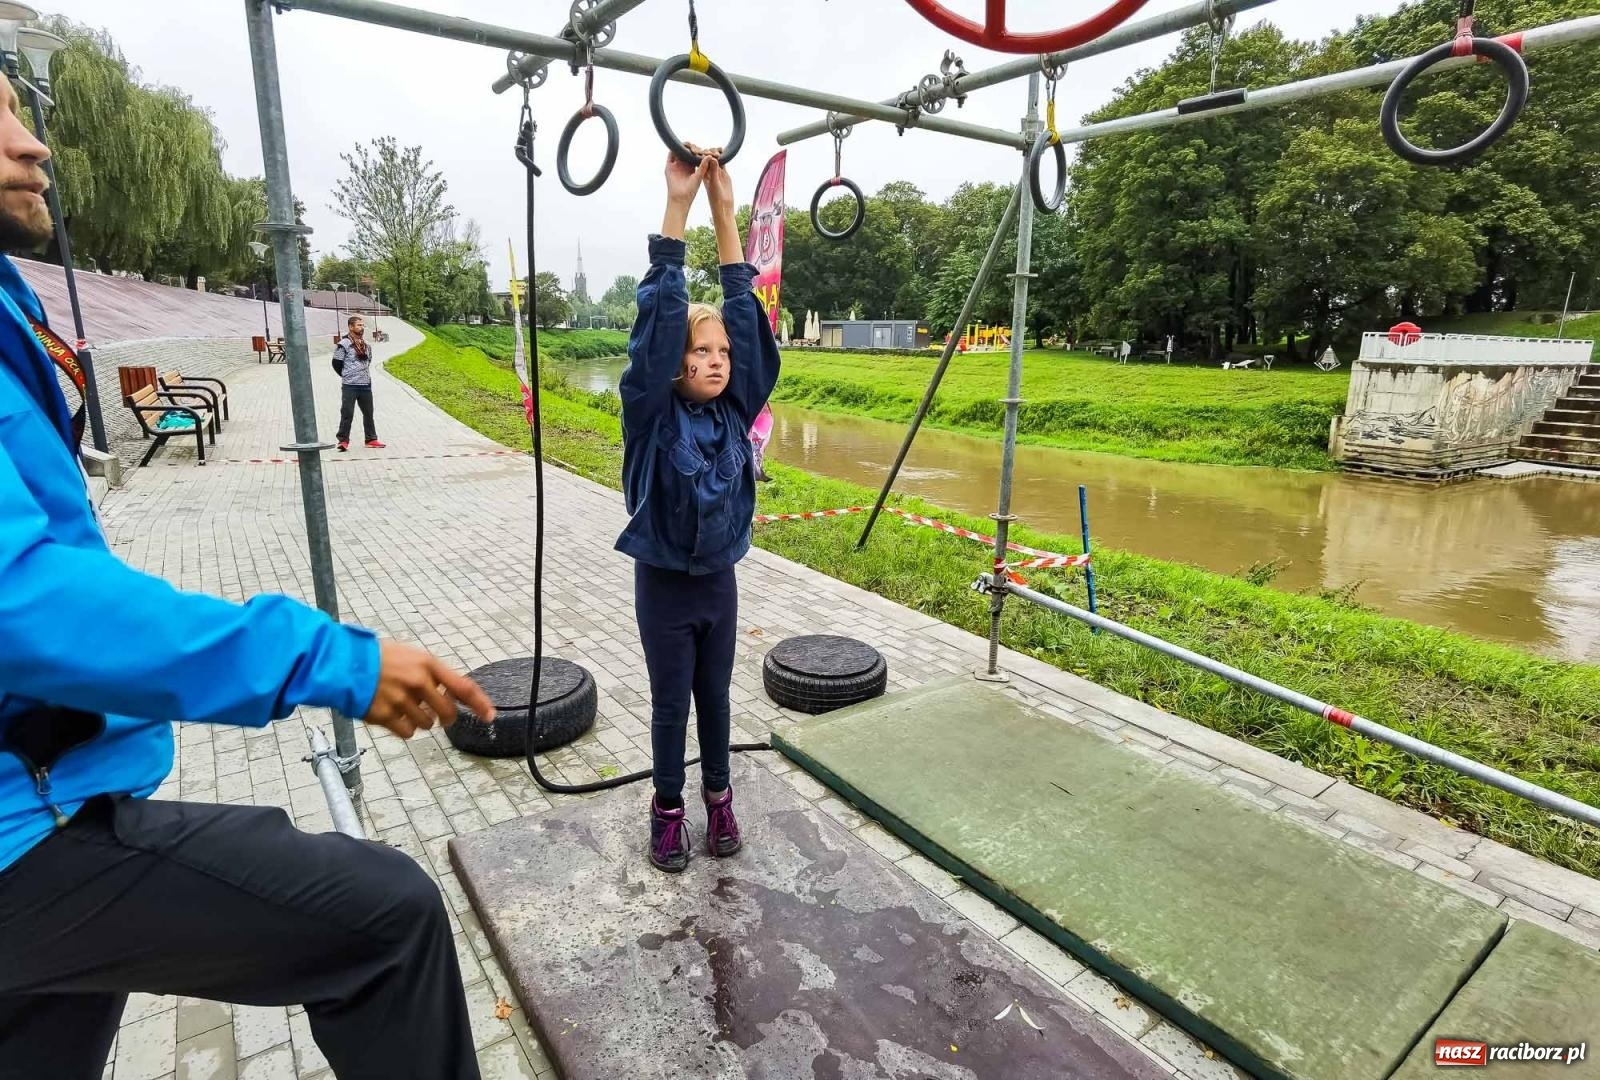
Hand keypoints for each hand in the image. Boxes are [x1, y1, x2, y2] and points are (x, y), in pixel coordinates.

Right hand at [364, 640, 494, 737]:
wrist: (344, 663)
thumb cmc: (378, 658)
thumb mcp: (410, 656)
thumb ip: (431, 674)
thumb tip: (449, 694)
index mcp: (427, 664)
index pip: (463, 687)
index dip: (480, 703)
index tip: (490, 716)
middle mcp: (418, 682)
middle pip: (448, 713)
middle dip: (445, 717)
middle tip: (436, 714)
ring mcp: (402, 700)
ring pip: (427, 724)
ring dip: (420, 721)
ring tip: (403, 706)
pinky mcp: (386, 715)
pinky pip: (408, 732)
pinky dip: (404, 729)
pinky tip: (393, 715)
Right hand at [665, 150, 709, 207]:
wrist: (680, 198)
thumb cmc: (691, 191)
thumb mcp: (699, 177)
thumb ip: (703, 166)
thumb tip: (710, 156)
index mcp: (692, 167)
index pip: (695, 155)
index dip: (699, 151)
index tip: (704, 150)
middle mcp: (683, 165)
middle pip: (687, 152)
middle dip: (691, 147)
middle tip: (695, 147)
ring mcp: (676, 165)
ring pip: (679, 152)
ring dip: (683, 147)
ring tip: (688, 145)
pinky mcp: (669, 166)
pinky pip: (670, 155)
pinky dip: (674, 150)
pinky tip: (679, 147)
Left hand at [703, 154, 734, 218]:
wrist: (723, 205)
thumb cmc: (716, 197)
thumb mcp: (714, 183)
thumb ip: (714, 171)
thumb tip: (712, 158)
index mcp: (703, 175)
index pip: (701, 162)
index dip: (702, 156)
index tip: (703, 150)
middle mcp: (708, 173)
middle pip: (708, 160)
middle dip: (709, 154)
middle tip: (713, 150)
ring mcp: (716, 172)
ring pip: (716, 161)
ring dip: (717, 154)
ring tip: (719, 148)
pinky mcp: (724, 174)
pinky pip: (723, 164)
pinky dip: (724, 158)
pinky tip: (726, 153)